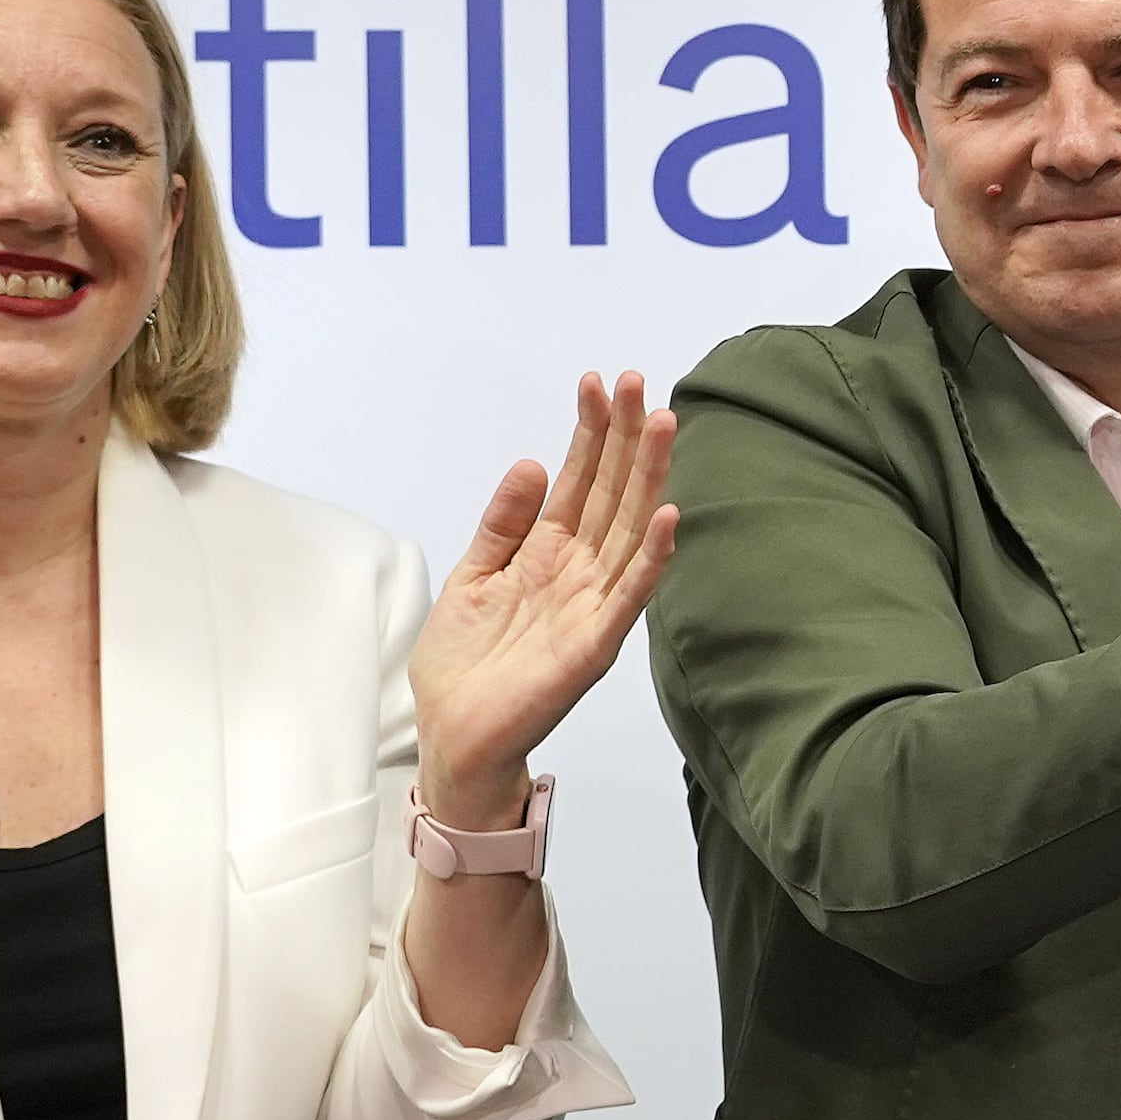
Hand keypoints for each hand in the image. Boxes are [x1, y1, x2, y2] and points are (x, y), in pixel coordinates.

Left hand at [409, 372, 680, 827]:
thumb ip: (503, 524)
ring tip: (662, 425)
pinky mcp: (593, 644)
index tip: (597, 383)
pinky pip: (629, 594)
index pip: (580, 481)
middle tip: (637, 382)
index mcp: (549, 554)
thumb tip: (533, 465)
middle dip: (625, 437)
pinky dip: (650, 556)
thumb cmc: (464, 667)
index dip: (589, 433)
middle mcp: (580, 573)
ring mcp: (591, 605)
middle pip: (612, 493)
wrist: (455, 738)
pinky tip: (665, 515)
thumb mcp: (472, 577)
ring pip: (629, 530)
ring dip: (648, 478)